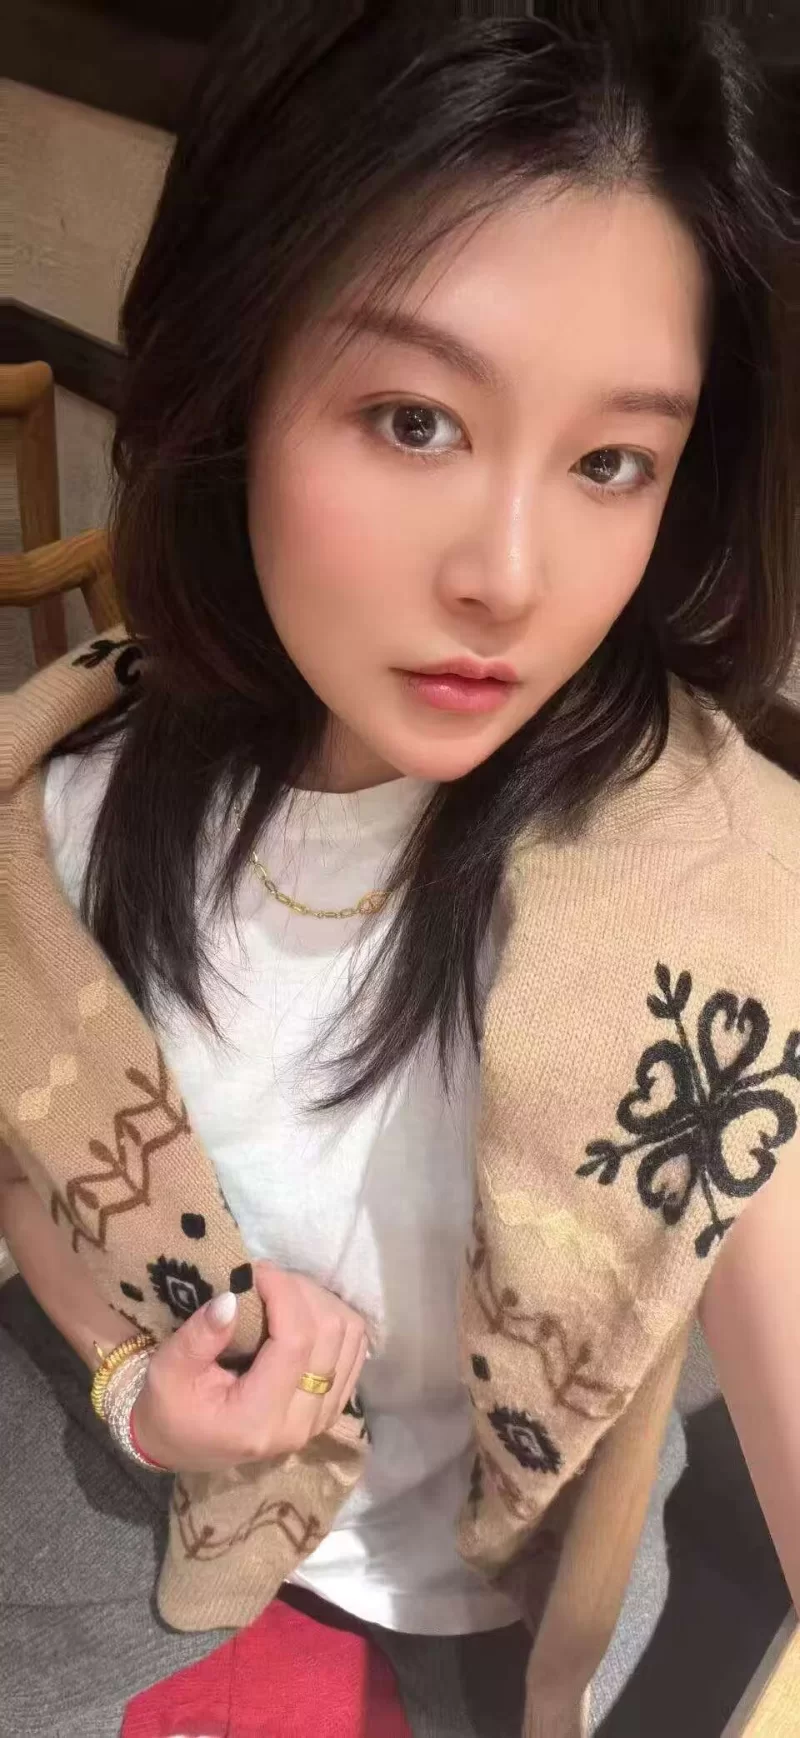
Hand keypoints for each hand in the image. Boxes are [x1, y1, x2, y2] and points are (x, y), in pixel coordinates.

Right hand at [131, 1260, 367, 1473]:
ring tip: (283, 1292)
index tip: (255, 1270)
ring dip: (320, 1302)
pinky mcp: (330, 1409)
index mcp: (259, 1419)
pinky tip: (302, 1312)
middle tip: (265, 1278)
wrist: (180, 1446)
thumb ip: (199, 1336)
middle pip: (330, 1334)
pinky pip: (354, 1350)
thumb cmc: (169, 1409)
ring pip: (351, 1337)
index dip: (283, 1292)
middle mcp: (301, 1423)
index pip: (296, 1342)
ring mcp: (322, 1418)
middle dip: (300, 1290)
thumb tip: (232, 1297)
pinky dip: (334, 1320)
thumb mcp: (167, 1371)